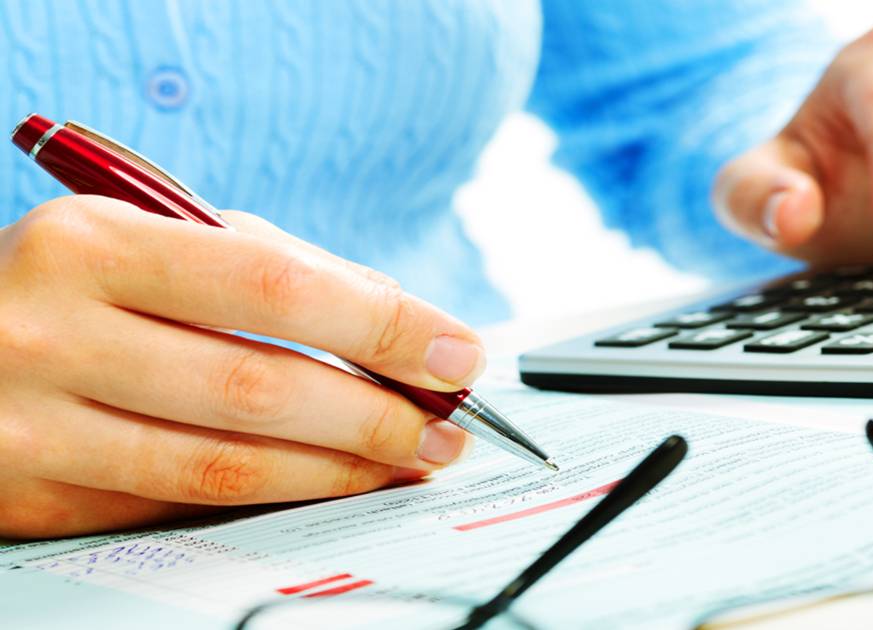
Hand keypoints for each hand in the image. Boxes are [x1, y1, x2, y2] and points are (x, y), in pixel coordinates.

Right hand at [0, 196, 481, 537]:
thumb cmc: (65, 283)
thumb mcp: (148, 239)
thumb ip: (270, 266)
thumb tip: (399, 317)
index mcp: (92, 244)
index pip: (274, 287)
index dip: (381, 325)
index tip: (458, 353)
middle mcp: (53, 334)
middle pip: (259, 387)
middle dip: (377, 414)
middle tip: (447, 426)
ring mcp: (34, 426)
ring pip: (224, 467)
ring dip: (339, 470)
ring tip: (407, 461)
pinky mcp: (34, 497)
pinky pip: (179, 507)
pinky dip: (271, 498)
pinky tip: (326, 484)